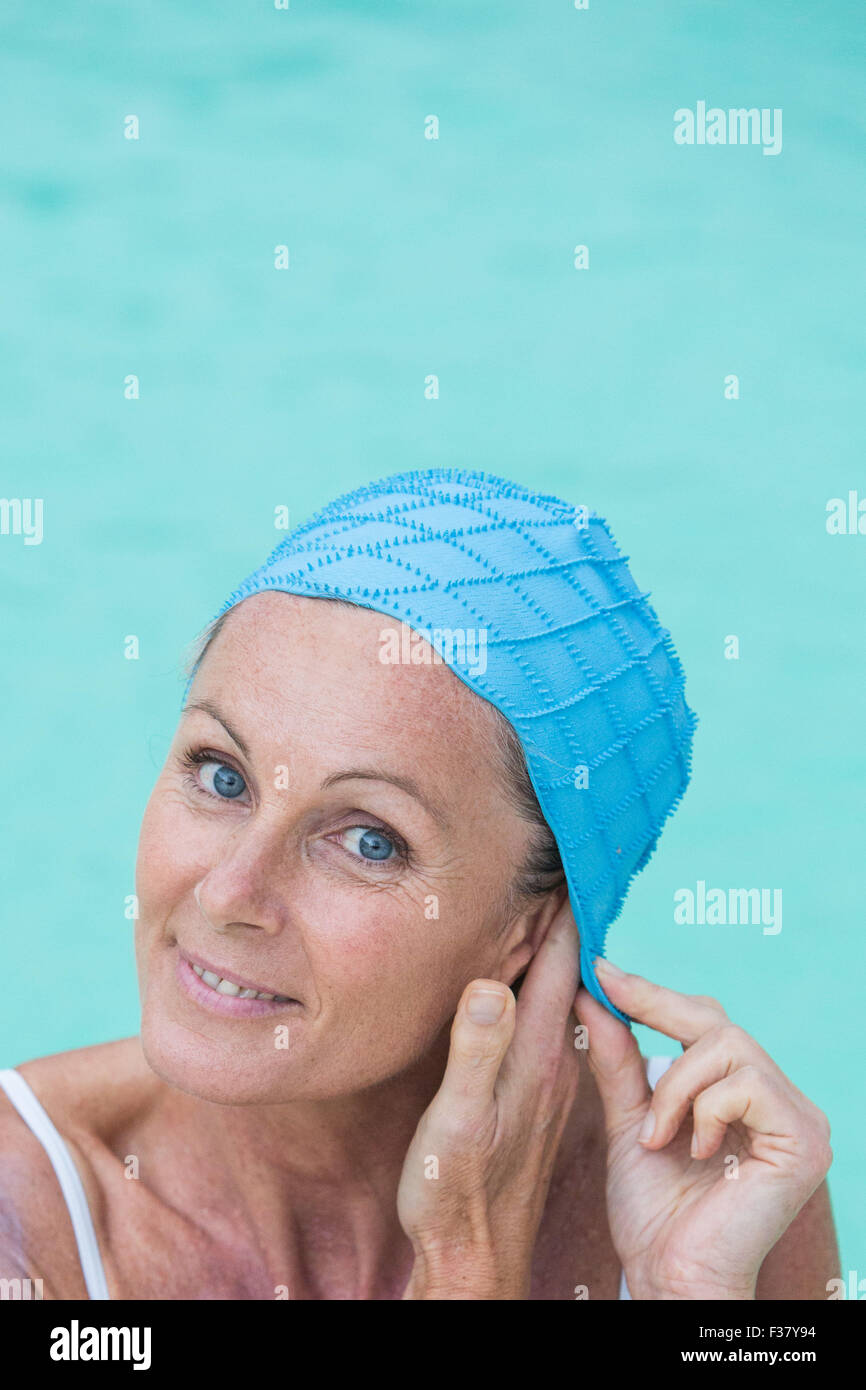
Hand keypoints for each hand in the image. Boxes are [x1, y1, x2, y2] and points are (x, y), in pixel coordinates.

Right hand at [397, 898, 580, 1299]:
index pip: (558, 966)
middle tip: (565, 862)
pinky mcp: (533, 1100)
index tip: (571, 857)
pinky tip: (526, 983)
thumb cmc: (455, 1195)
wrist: (474, 1260)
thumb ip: (475, 1050)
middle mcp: (550, 1063)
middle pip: (564, 974)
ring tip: (551, 905)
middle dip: (563, 919)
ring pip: (556, 999)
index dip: (562, 911)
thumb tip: (491, 982)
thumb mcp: (456, 1122)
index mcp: (534, 1057)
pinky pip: (543, 1025)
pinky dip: (539, 989)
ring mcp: (545, 1083)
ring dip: (553, 952)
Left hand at [576, 961, 833, 1299]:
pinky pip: (746, 1084)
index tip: (602, 969)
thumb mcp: (631, 1118)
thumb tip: (594, 993)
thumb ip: (619, 1058)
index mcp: (747, 1093)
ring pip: (728, 1046)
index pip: (707, 1022)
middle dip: (657, 1011)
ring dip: (674, 1086)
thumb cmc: (654, 1212)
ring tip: (658, 1135)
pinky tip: (694, 1150)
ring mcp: (799, 1119)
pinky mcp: (804, 1141)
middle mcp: (781, 1099)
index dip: (656, 993)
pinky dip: (703, 1110)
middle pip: (719, 1022)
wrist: (670, 1276)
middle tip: (608, 995)